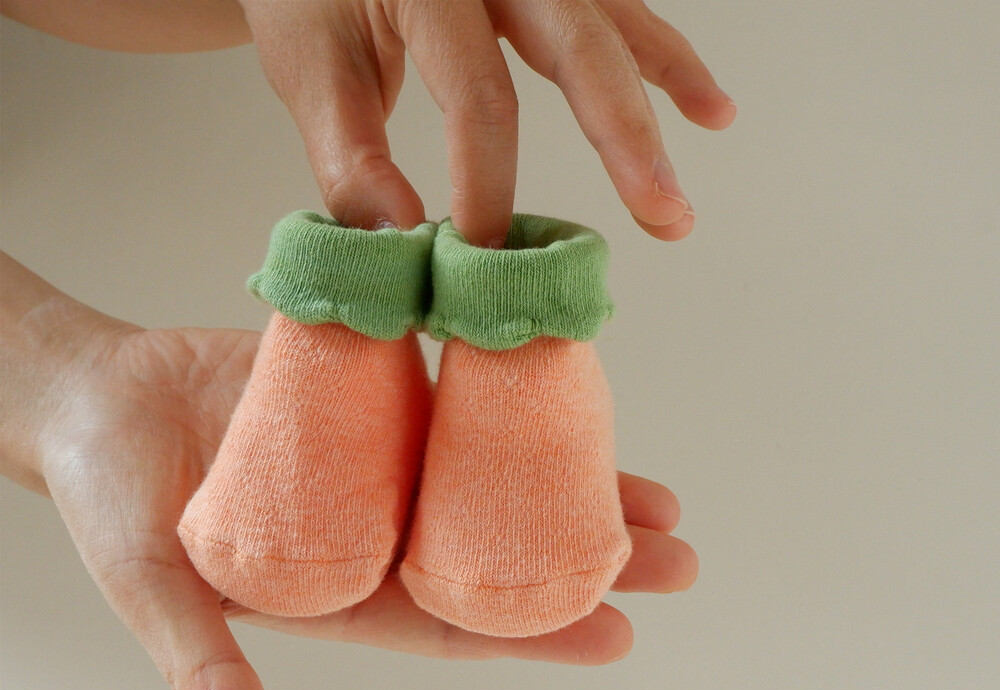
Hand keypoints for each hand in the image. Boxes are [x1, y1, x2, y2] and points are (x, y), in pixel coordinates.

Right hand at [28, 314, 696, 689]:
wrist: (96, 398)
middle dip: (587, 564)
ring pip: (497, 482)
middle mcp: (379, 533)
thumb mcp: (155, 588)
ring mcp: (385, 465)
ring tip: (660, 504)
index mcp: (341, 591)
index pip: (454, 624)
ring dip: (575, 490)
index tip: (617, 637)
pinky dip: (518, 408)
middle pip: (499, 556)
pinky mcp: (379, 399)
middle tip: (676, 564)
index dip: (536, 634)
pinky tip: (579, 407)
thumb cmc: (112, 498)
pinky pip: (460, 404)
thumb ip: (204, 670)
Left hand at [238, 0, 735, 243]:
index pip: (479, 96)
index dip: (488, 184)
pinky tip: (710, 107)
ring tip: (688, 186)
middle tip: (662, 219)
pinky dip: (665, 60)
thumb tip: (398, 242)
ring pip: (614, 30)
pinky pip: (623, 13)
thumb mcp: (308, 66)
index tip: (486, 260)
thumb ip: (348, 154)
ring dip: (663, 106)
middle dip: (624, 143)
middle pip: (578, 50)